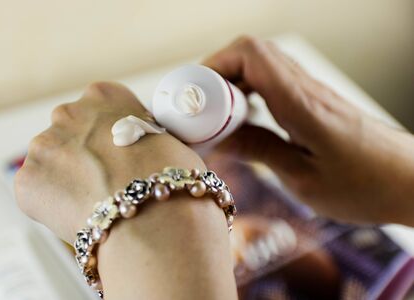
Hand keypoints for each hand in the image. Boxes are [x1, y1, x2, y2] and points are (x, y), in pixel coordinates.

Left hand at [15, 82, 236, 299]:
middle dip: (85, 154)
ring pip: (51, 163)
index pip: (100, 109)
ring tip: (96, 203)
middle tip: (107, 181)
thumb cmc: (170, 178)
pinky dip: (53, 205)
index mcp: (104, 95)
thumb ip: (148, 136)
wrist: (152, 216)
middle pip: (71, 133)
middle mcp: (68, 112)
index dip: (112, 134)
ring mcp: (43, 146)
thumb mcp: (169, 140)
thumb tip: (157, 150)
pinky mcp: (26, 181)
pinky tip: (79, 215)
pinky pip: (38, 193)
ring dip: (67, 178)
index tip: (122, 154)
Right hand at [203, 36, 413, 225]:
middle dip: (216, 75)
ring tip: (216, 117)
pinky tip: (242, 121)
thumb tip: (218, 139)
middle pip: (250, 53)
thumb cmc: (364, 185)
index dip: (214, 66)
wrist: (407, 181)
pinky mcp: (313, 102)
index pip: (250, 56)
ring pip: (260, 65)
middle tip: (200, 110)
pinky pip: (271, 82)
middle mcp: (305, 88)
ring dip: (231, 84)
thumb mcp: (303, 178)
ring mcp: (310, 92)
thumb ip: (259, 151)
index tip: (195, 99)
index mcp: (301, 104)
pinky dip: (249, 94)